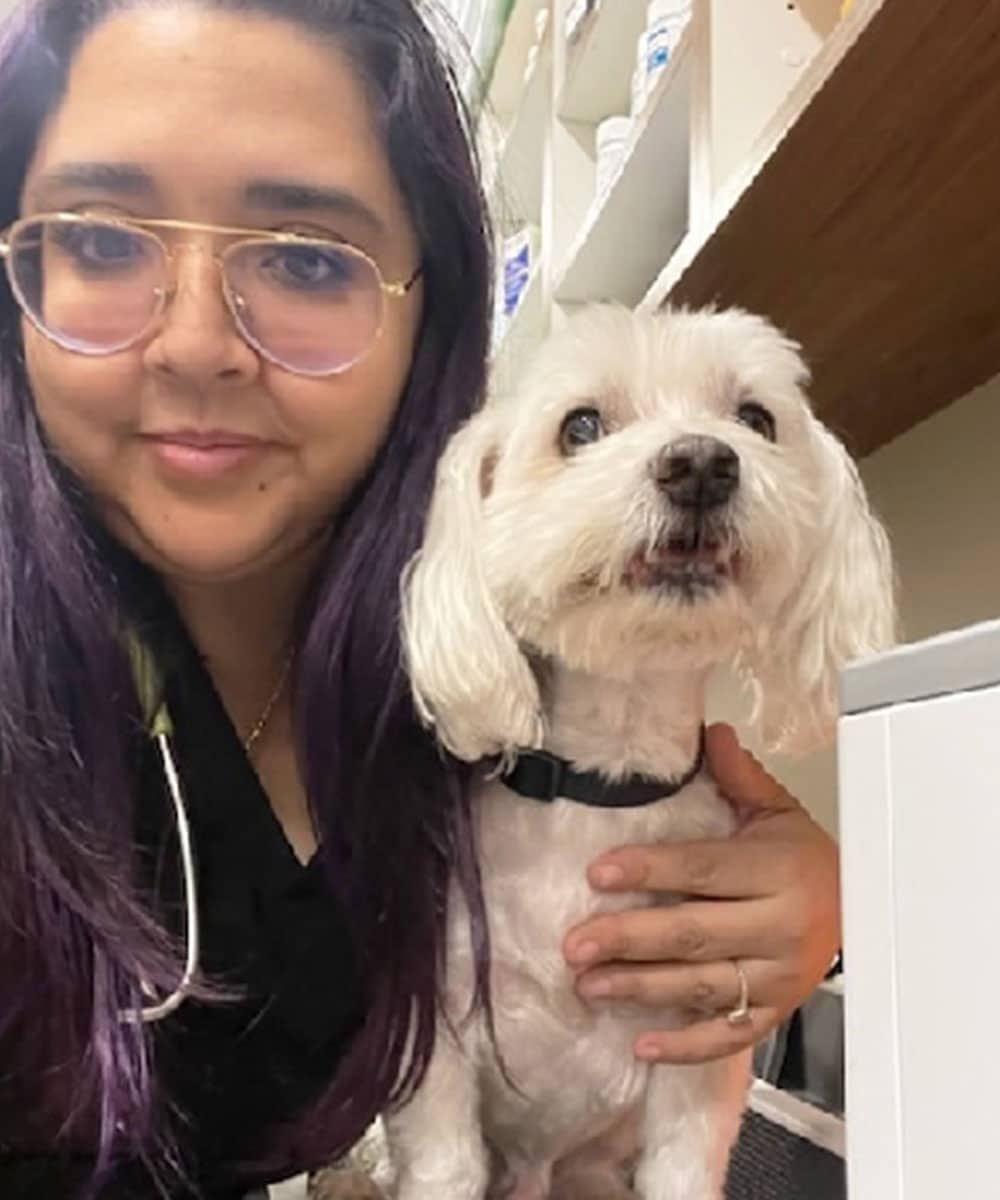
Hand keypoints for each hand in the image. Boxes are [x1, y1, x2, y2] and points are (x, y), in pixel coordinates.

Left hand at [562, 723, 840, 1063]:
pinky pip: (728, 1036)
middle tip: (576, 944)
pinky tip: (641, 1044)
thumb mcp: (777, 812)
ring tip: (588, 984)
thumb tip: (708, 732)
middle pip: (695, 934)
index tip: (598, 872)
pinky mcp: (774, 1013)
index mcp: (778, 871)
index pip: (704, 869)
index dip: (650, 871)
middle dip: (630, 939)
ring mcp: (777, 978)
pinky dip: (685, 1045)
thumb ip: (739, 776)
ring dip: (641, 988)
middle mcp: (779, 927)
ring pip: (703, 987)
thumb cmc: (804, 859)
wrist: (861, 913)